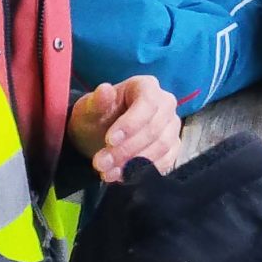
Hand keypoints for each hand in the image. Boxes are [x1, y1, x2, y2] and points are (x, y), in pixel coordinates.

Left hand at [68, 77, 182, 179]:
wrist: (99, 137)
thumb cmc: (96, 117)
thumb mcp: (88, 109)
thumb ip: (97, 102)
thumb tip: (104, 90)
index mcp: (146, 86)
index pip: (148, 103)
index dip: (131, 123)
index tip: (109, 140)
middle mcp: (165, 103)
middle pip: (154, 128)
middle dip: (127, 149)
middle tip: (101, 162)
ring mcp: (172, 126)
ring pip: (161, 146)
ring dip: (134, 163)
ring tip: (108, 172)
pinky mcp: (173, 146)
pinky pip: (166, 161)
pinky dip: (144, 171)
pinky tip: (121, 176)